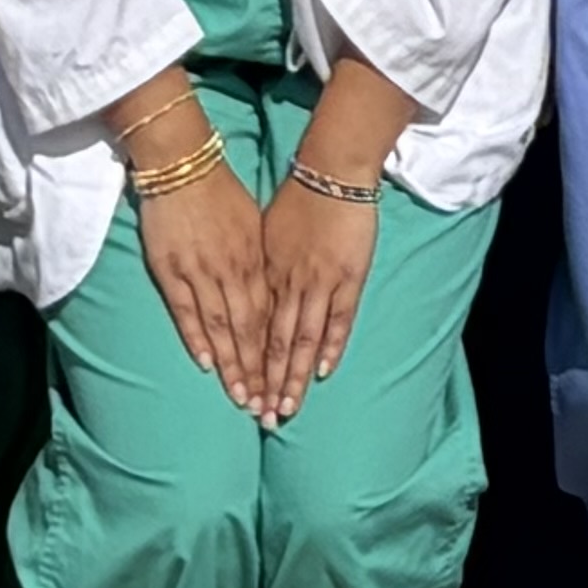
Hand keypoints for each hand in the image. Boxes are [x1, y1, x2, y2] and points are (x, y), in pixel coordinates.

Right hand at [121, 151, 277, 416]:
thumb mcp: (252, 224)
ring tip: (241, 398)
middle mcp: (233, 269)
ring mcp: (202, 271)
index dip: (278, 353)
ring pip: (222, 327)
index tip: (285, 385)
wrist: (183, 162)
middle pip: (250, 330)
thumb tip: (271, 292)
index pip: (271, 316)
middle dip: (259, 371)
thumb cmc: (221, 191)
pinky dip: (198, 338)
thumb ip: (260, 261)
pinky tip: (207, 364)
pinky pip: (187, 311)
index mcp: (256, 258)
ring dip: (232, 365)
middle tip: (266, 409)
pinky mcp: (172, 269)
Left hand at [261, 179, 379, 417]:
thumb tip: (245, 295)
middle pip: (275, 342)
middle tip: (259, 417)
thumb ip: (257, 267)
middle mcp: (288, 283)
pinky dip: (330, 347)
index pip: (252, 330)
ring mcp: (319, 282)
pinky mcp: (348, 277)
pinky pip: (339, 319)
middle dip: (267, 382)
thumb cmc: (295, 198)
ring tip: (285, 409)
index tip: (238, 393)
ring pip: (303, 339)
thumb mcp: (262, 231)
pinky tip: (322, 372)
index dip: (246, 364)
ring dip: (294, 376)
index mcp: (265, 273)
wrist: (331, 170)